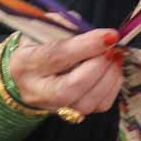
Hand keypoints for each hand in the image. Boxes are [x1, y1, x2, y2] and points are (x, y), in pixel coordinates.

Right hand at [7, 28, 122, 114]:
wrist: (29, 71)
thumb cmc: (40, 43)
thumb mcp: (48, 27)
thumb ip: (71, 27)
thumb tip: (101, 35)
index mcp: (25, 62)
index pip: (56, 56)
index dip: (86, 46)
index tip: (110, 36)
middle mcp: (36, 90)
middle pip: (70, 88)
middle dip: (98, 66)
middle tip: (112, 48)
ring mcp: (53, 107)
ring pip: (86, 102)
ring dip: (109, 77)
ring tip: (115, 57)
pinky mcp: (71, 114)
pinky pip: (99, 106)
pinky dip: (112, 86)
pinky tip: (112, 69)